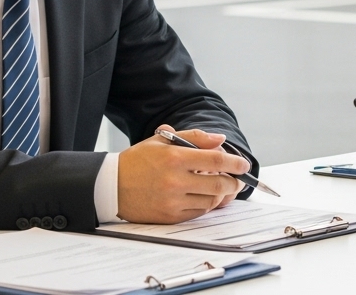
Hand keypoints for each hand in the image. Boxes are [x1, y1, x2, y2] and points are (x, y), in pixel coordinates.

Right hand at [116, 126, 248, 223]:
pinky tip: (203, 195)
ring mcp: (173, 201)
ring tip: (219, 186)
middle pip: (219, 183)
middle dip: (234, 181)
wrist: (111, 186)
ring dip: (220, 193)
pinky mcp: (170, 216)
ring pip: (211, 200)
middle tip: (237, 178)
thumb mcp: (162, 140)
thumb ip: (194, 138)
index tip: (244, 164)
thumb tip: (220, 139)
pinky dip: (206, 204)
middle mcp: (174, 181)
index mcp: (174, 158)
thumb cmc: (139, 161)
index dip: (235, 162)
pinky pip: (199, 212)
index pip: (216, 159)